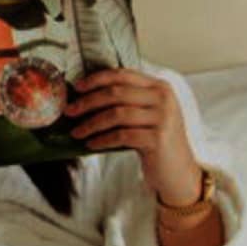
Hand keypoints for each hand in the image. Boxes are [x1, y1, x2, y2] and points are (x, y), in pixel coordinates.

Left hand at [67, 68, 201, 204]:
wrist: (178, 170)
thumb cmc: (156, 141)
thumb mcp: (146, 115)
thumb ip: (127, 102)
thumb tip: (84, 98)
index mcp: (159, 87)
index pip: (123, 75)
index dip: (97, 79)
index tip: (76, 87)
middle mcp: (164, 98)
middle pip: (116, 93)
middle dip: (88, 102)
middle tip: (69, 112)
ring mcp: (163, 118)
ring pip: (116, 114)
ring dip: (91, 124)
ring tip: (76, 132)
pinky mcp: (159, 138)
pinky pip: (122, 135)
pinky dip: (102, 139)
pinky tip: (91, 144)